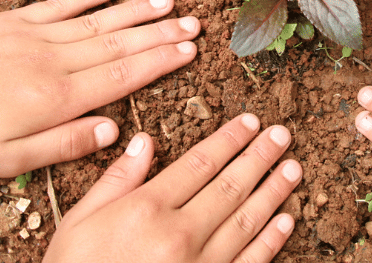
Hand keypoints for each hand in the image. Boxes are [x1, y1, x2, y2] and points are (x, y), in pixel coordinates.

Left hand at [0, 0, 199, 175]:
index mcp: (57, 98)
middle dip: (160, 33)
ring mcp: (36, 36)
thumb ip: (65, 144)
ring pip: (97, 22)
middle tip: (194, 22)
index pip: (122, 77)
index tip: (189, 49)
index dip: (160, 61)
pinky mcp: (15, 21)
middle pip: (119, 45)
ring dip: (135, 11)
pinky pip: (60, 5)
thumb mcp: (9, 159)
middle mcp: (55, 61)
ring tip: (168, 0)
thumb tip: (114, 130)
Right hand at [43, 114, 301, 262]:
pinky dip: (271, 241)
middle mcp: (178, 234)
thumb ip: (116, 180)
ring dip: (273, 192)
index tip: (250, 122)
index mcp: (146, 209)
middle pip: (230, 186)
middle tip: (282, 135)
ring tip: (293, 169)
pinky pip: (248, 262)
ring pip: (246, 221)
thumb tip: (143, 142)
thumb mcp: (78, 223)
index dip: (229, 139)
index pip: (200, 162)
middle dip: (260, 157)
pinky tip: (286, 221)